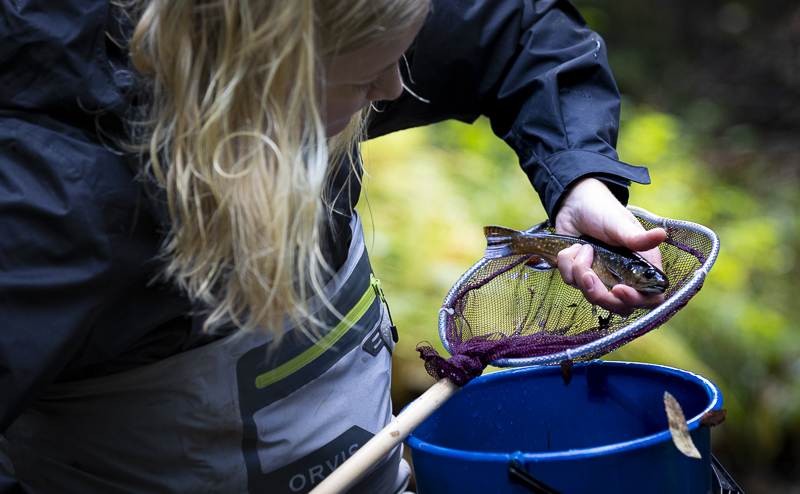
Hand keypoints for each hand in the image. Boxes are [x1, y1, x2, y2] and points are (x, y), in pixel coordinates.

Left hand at [553, 178, 665, 315]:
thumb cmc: (603, 211)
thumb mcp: (620, 224)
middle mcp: (623, 277)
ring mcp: (600, 278)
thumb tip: (661, 235)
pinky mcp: (580, 275)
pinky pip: (570, 282)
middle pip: (617, 306)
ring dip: (580, 271)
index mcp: (641, 268)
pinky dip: (567, 265)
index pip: (648, 299)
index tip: (619, 289)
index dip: (635, 301)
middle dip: (599, 293)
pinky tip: (572, 248)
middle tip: (588, 273)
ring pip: (590, 295)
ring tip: (582, 248)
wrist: (574, 203)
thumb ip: (637, 237)